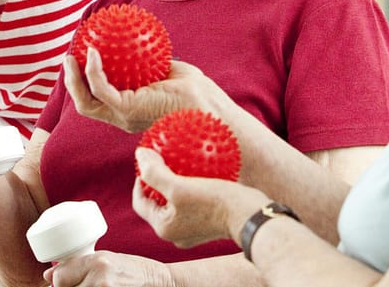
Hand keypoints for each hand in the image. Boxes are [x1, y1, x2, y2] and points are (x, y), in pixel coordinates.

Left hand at [44, 250, 172, 286]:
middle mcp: (100, 278)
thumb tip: (47, 276)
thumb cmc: (133, 271)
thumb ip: (78, 267)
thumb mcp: (107, 260)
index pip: (59, 277)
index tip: (67, 283)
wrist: (160, 283)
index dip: (60, 282)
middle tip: (85, 285)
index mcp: (97, 261)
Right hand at [64, 50, 227, 133]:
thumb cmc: (197, 93)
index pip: (100, 101)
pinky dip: (93, 71)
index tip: (82, 59)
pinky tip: (94, 53)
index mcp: (132, 110)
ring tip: (72, 55)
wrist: (209, 109)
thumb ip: (154, 65)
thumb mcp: (171, 73)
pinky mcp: (128, 109)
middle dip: (71, 83)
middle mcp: (124, 117)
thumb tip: (143, 45)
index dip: (85, 83)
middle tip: (69, 58)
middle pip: (85, 104)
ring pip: (86, 102)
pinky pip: (102, 89)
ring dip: (74, 79)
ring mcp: (124, 116)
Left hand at [132, 147, 266, 249]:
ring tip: (180, 160)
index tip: (147, 160)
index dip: (140, 179)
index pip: (140, 202)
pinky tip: (201, 167)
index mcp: (164, 227)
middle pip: (158, 202)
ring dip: (176, 181)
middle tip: (162, 158)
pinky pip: (193, 201)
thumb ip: (155, 173)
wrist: (249, 216)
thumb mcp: (179, 187)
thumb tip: (139, 155)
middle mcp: (176, 232)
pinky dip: (193, 185)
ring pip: (176, 201)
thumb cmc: (214, 202)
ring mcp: (193, 229)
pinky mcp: (208, 223)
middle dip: (158, 179)